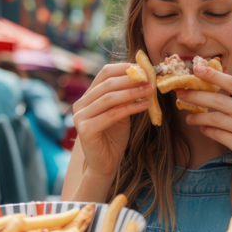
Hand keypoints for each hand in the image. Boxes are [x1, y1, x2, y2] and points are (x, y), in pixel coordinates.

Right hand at [70, 63, 153, 181]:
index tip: (144, 69)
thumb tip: (145, 76)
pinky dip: (130, 108)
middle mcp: (80, 104)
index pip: (105, 73)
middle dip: (131, 79)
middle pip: (107, 84)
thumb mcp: (122, 111)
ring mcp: (80, 117)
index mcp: (88, 96)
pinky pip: (111, 114)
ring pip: (109, 98)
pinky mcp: (85, 130)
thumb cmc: (114, 137)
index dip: (125, 68)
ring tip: (151, 90)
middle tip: (150, 78)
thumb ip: (127, 96)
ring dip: (133, 92)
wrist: (105, 164)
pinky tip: (145, 105)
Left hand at [179, 63, 231, 184]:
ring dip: (198, 117)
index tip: (196, 69)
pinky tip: (201, 129)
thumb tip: (212, 93)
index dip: (214, 75)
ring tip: (188, 116)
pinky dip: (207, 131)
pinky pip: (219, 135)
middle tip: (181, 93)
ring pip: (216, 118)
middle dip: (197, 96)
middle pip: (220, 100)